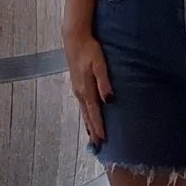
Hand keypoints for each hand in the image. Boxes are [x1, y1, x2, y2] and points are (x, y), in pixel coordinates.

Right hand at [64, 31, 112, 148]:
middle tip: (97, 146)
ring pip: (84, 111)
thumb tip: (110, 100)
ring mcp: (77, 89)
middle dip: (93, 130)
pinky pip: (82, 105)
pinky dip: (85, 114)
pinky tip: (87, 117)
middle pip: (88, 116)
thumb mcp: (100, 64)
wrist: (75, 39)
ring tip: (92, 137)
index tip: (102, 140)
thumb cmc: (90, 50)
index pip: (94, 113)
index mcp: (86, 89)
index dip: (99, 127)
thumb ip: (104, 82)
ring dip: (88, 124)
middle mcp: (80, 93)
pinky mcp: (77, 84)